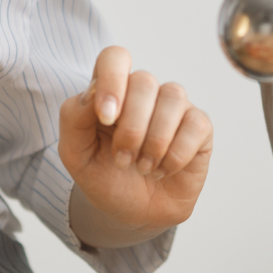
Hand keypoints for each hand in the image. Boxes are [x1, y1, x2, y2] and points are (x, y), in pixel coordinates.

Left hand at [59, 46, 212, 242]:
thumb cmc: (103, 176)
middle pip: (144, 80)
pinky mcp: (198, 127)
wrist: (132, 215)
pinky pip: (196, 123)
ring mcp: (173, 107)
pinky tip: (163, 169)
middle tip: (122, 160)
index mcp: (110, 88)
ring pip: (173, 96)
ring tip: (143, 168)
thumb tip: (92, 91)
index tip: (106, 118)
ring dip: (155, 141)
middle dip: (131, 128)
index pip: (115, 57)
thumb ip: (73, 117)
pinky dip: (177, 153)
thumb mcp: (75, 154)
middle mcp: (144, 91)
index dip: (112, 79)